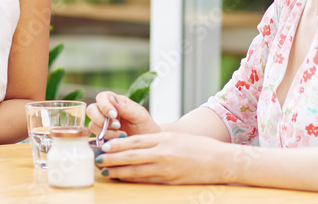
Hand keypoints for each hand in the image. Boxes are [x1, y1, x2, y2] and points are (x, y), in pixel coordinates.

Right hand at [86, 91, 159, 138]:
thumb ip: (125, 108)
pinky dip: (103, 140)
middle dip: (101, 119)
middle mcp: (107, 112)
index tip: (114, 114)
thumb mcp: (139, 115)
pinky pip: (95, 137)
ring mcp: (103, 125)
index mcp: (116, 102)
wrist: (149, 146)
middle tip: (116, 126)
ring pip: (92, 124)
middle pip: (92, 109)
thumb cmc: (146, 127)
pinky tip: (115, 142)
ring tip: (121, 135)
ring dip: (105, 131)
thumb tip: (111, 98)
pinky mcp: (102, 138)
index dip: (104, 105)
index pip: (102, 97)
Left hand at [96, 132, 229, 183]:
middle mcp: (163, 153)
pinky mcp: (169, 180)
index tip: (103, 147)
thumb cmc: (198, 147)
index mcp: (164, 138)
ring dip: (119, 171)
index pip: (134, 141)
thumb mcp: (176, 137)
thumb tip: (133, 145)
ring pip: (136, 170)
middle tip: (98, 160)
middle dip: (112, 159)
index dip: (116, 145)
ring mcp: (166, 168)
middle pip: (131, 155)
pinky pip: (146, 180)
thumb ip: (156, 140)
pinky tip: (123, 177)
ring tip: (106, 171)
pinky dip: (132, 178)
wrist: (220, 161)